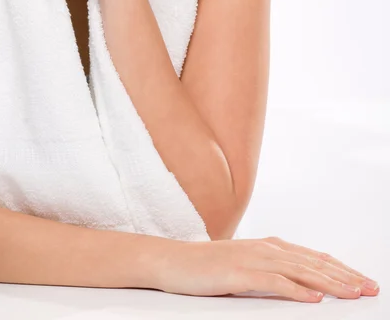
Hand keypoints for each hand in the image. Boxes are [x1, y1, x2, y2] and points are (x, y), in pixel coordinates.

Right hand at [148, 236, 379, 302]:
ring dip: (329, 283)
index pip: (312, 257)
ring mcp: (251, 260)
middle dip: (344, 276)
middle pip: (312, 262)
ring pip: (299, 270)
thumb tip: (301, 285)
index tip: (363, 281)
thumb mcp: (244, 265)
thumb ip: (271, 269)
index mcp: (267, 246)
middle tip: (371, 288)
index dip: (340, 269)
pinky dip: (296, 290)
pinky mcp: (238, 274)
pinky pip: (272, 282)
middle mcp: (264, 249)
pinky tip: (313, 298)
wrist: (174, 261)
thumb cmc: (207, 266)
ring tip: (353, 293)